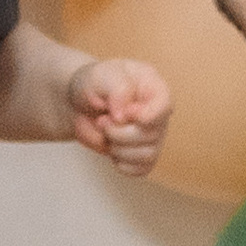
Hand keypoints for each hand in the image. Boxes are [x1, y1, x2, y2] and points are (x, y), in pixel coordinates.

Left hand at [70, 55, 171, 175]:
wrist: (80, 103)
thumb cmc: (94, 84)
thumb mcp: (101, 75)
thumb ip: (117, 89)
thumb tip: (123, 115)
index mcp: (153, 87)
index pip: (164, 106)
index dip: (147, 116)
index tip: (126, 114)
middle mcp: (158, 113)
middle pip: (151, 135)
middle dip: (118, 132)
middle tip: (102, 120)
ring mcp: (154, 135)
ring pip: (148, 155)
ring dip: (119, 148)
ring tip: (106, 133)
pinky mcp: (143, 154)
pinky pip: (141, 169)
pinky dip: (122, 163)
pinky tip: (112, 148)